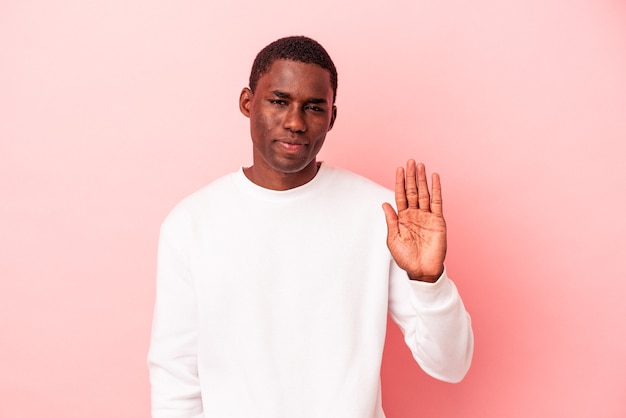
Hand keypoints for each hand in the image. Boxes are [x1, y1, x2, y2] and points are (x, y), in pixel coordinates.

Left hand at [382, 160, 446, 282]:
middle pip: (412, 191)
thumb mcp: (393, 239)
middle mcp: (415, 214)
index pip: (400, 195)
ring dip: (422, 179)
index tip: (399, 169)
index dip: (399, 182)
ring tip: (420, 165)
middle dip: (411, 177)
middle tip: (411, 161)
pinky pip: (437, 202)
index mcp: (402, 218)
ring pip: (424, 193)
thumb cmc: (405, 258)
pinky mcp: (438, 221)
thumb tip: (385, 203)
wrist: (421, 270)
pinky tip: (434, 178)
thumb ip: (391, 220)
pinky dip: (436, 189)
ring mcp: (427, 216)